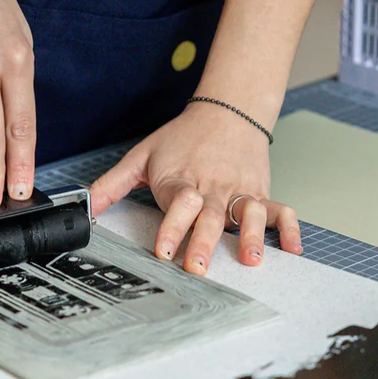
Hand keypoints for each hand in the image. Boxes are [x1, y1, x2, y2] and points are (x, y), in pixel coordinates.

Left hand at [90, 101, 302, 274]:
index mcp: (183, 180)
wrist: (227, 110)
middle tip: (199, 267)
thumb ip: (113, 184)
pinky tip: (293, 249)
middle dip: (205, 243)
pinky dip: (290, 229)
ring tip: (252, 259)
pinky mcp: (261, 192)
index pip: (178, 204)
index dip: (171, 227)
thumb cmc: (183, 138)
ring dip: (252, 236)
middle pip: (211, 216)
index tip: (163, 251)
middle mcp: (214, 188)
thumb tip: (84, 206)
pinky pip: (281, 211)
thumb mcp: (143, 156)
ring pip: (250, 214)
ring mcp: (241, 191)